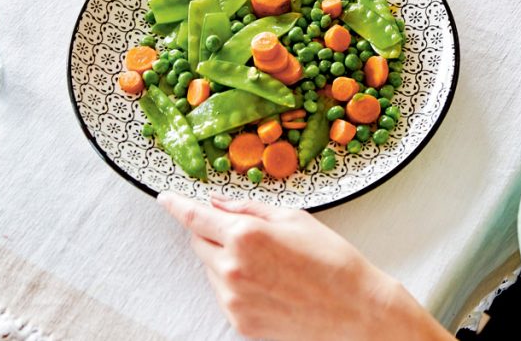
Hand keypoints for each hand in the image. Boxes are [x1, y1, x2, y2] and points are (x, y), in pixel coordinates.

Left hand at [158, 191, 414, 339]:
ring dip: (226, 259)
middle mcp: (232, 268)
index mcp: (246, 236)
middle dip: (213, 232)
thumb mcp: (295, 219)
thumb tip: (218, 203)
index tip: (165, 198)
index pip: (195, 217)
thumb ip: (250, 209)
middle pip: (199, 243)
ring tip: (269, 263)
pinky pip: (224, 293)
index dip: (177, 205)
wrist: (354, 313)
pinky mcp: (238, 321)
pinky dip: (236, 283)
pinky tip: (270, 283)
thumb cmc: (332, 260)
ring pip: (211, 269)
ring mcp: (233, 299)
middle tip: (247, 232)